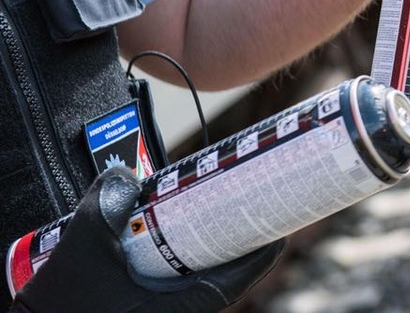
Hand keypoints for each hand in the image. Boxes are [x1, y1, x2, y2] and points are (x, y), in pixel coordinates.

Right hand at [11, 167, 283, 312]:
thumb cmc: (64, 300)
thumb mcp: (85, 246)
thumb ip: (106, 207)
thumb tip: (124, 175)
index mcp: (176, 307)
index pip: (234, 282)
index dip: (260, 255)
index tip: (280, 230)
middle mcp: (177, 311)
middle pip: (225, 276)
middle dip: (240, 244)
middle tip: (253, 208)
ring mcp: (165, 310)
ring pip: (204, 278)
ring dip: (214, 250)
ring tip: (225, 214)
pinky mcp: (150, 306)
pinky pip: (182, 282)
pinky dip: (189, 259)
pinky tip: (185, 235)